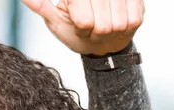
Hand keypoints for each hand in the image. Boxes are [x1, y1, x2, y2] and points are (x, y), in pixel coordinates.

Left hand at [20, 0, 143, 55]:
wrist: (105, 39)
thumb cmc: (77, 30)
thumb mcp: (55, 20)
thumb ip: (40, 5)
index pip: (83, 21)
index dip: (81, 27)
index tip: (81, 24)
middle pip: (100, 25)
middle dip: (95, 31)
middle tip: (93, 27)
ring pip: (117, 24)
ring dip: (111, 30)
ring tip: (104, 26)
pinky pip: (133, 20)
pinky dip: (126, 27)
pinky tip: (118, 22)